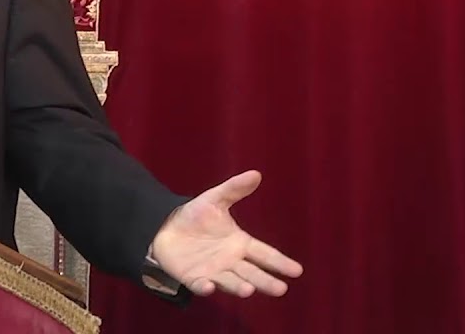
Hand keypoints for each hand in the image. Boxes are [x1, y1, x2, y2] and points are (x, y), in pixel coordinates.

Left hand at [150, 170, 302, 297]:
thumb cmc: (196, 216)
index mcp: (240, 244)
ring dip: (239, 287)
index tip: (297, 270)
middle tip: (281, 289)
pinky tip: (208, 287)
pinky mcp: (194, 278)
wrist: (166, 226)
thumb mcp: (215, 199)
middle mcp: (231, 262)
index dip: (280, 262)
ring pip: (230, 282)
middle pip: (252, 273)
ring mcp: (213, 272)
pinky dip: (204, 287)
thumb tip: (256, 173)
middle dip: (266, 281)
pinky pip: (200, 285)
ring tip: (249, 290)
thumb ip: (234, 189)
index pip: (264, 254)